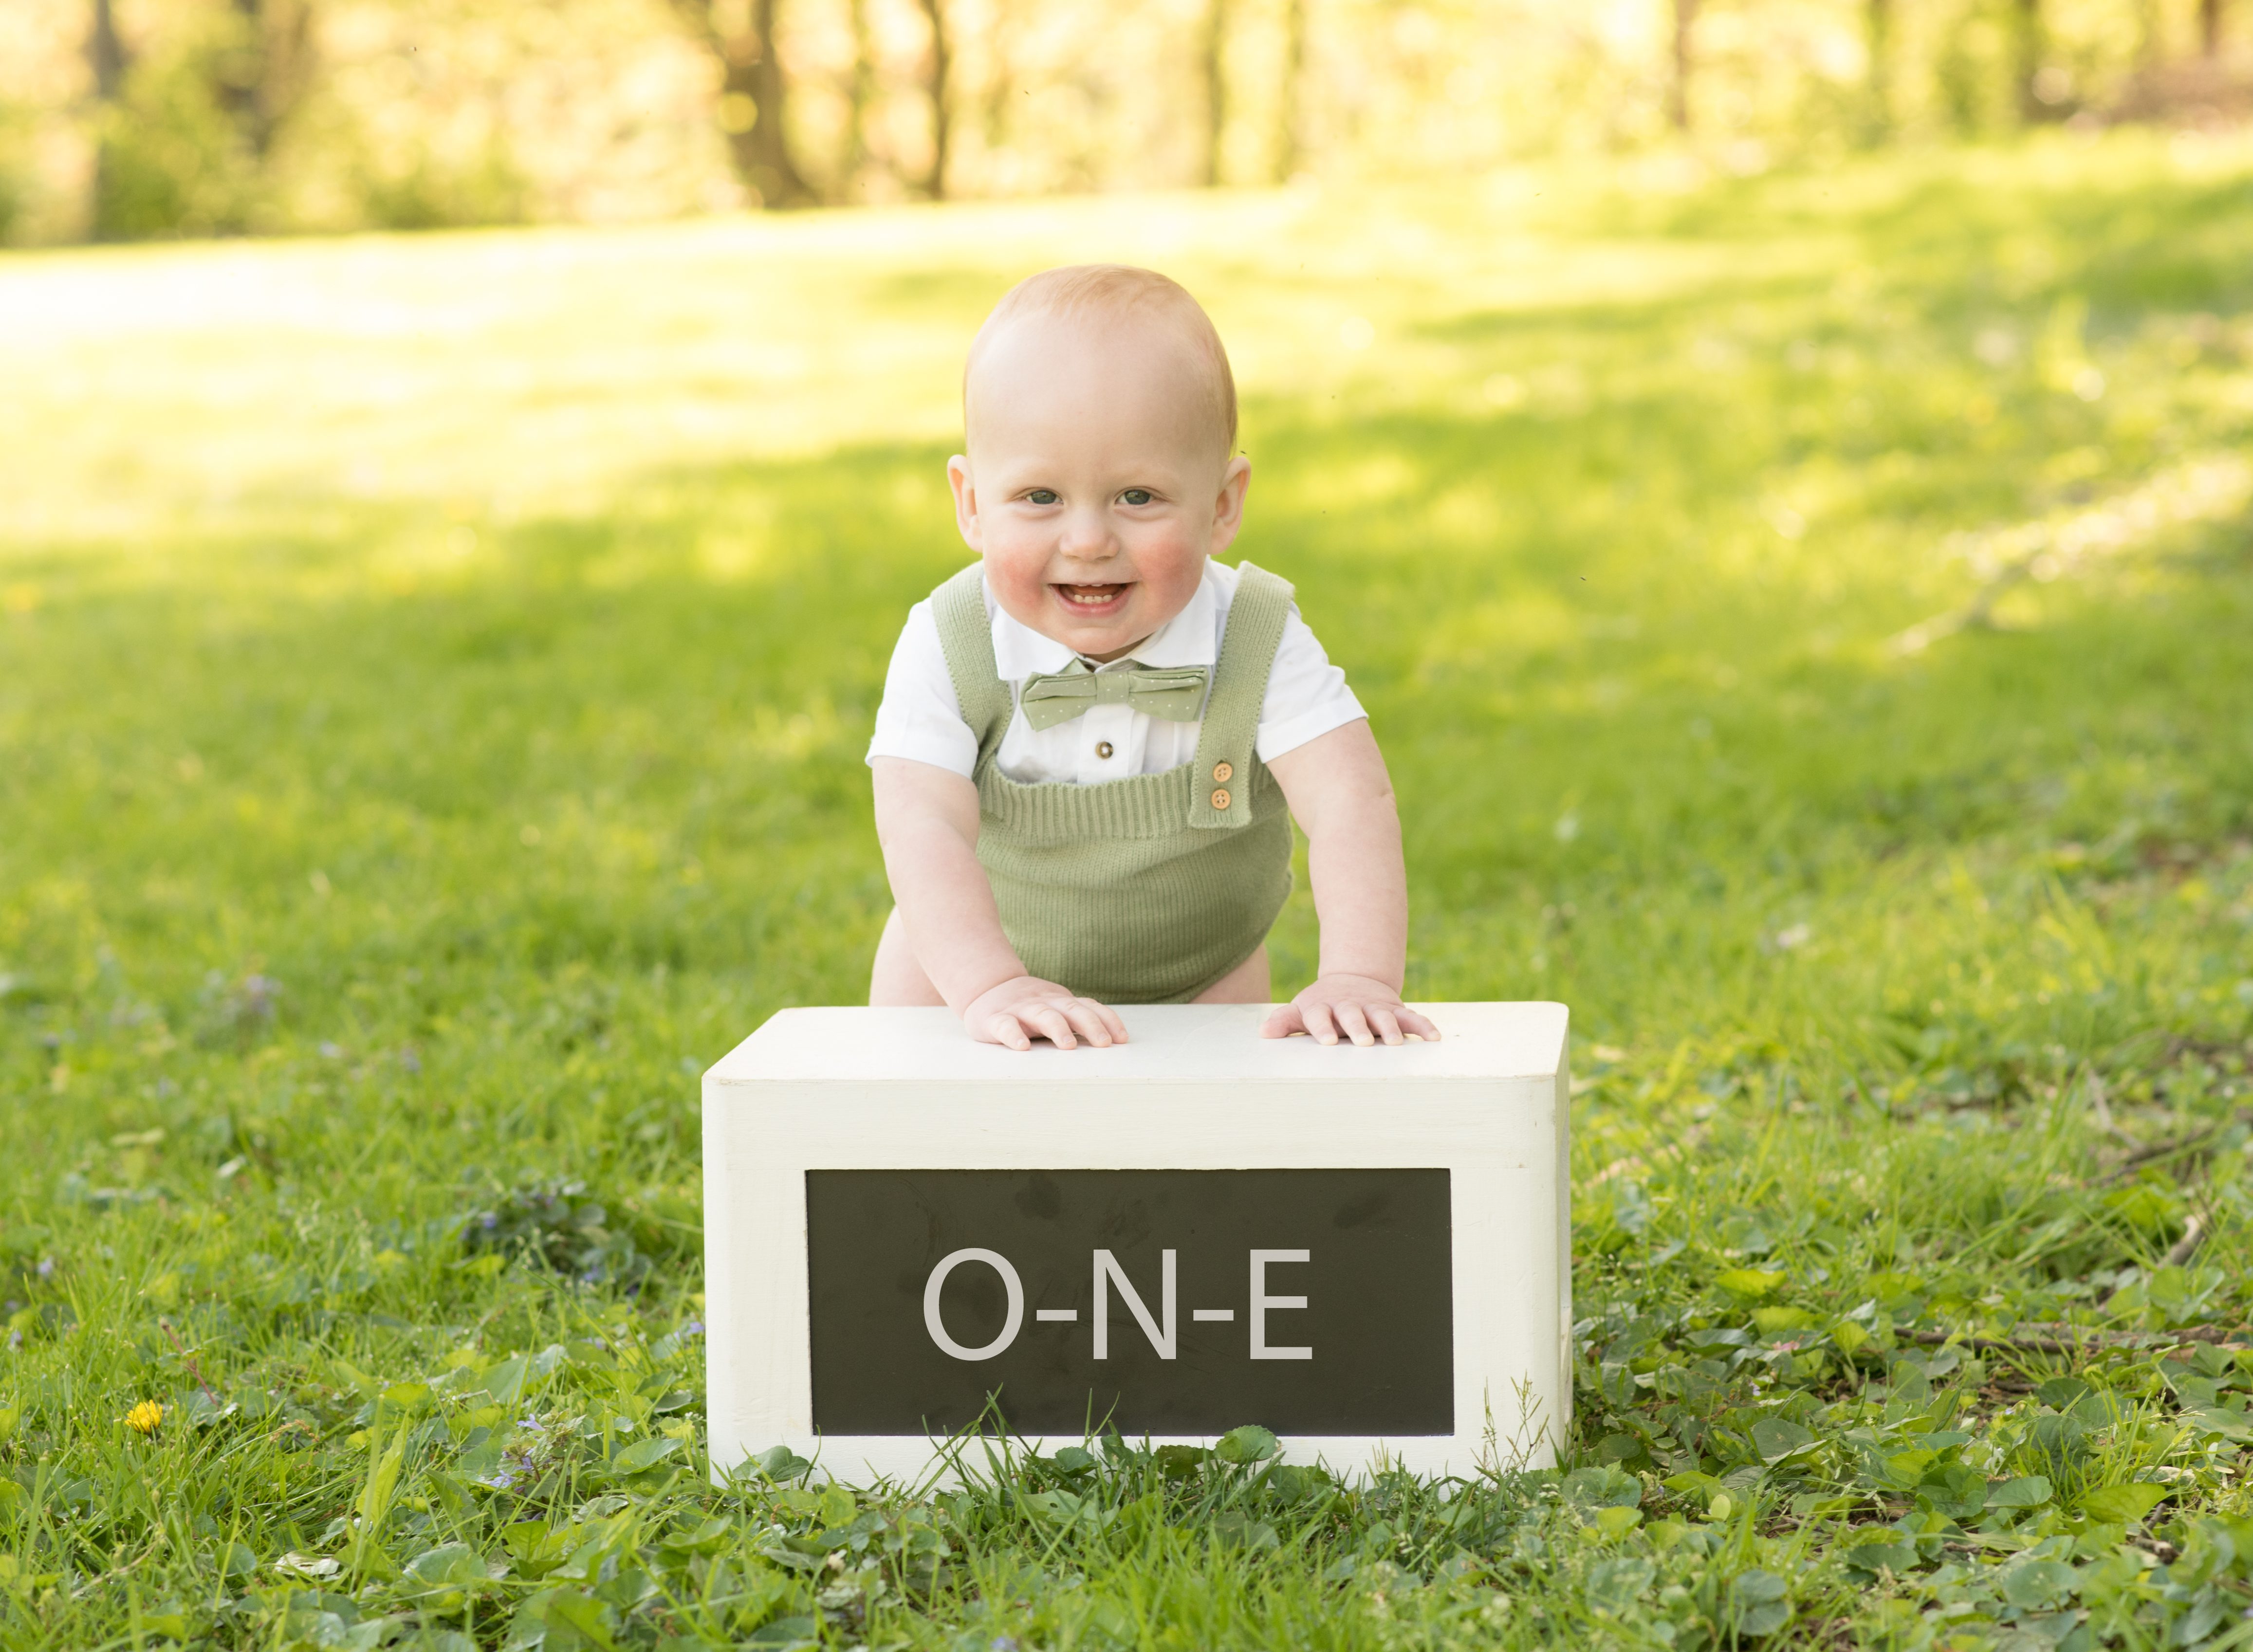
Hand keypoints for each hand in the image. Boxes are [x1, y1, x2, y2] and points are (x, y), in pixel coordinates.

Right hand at [963, 976, 1128, 1050]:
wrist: (987, 986)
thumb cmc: (1030, 1006)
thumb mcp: (1057, 1007)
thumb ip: (1079, 1018)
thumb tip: (1114, 1039)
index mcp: (1061, 1002)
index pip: (1089, 1007)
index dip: (1108, 1021)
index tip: (1122, 1039)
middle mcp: (1045, 1003)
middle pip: (1071, 1010)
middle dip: (1091, 1025)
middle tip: (1104, 1043)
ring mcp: (1021, 1009)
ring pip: (1042, 1015)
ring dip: (1058, 1029)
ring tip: (1068, 1046)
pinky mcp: (995, 1019)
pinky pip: (1005, 1025)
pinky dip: (1013, 1034)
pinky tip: (1021, 1046)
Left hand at [1260, 975, 1439, 1045]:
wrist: (1353, 981)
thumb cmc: (1323, 1006)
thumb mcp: (1302, 1011)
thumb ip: (1286, 1021)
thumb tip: (1264, 1033)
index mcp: (1324, 1007)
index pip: (1320, 1016)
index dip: (1323, 1027)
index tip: (1326, 1041)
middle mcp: (1350, 1007)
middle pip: (1353, 1016)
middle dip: (1358, 1028)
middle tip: (1364, 1041)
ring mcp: (1374, 1008)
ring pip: (1383, 1017)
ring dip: (1390, 1028)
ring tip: (1397, 1043)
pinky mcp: (1395, 1010)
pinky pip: (1411, 1017)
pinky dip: (1423, 1026)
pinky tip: (1434, 1038)